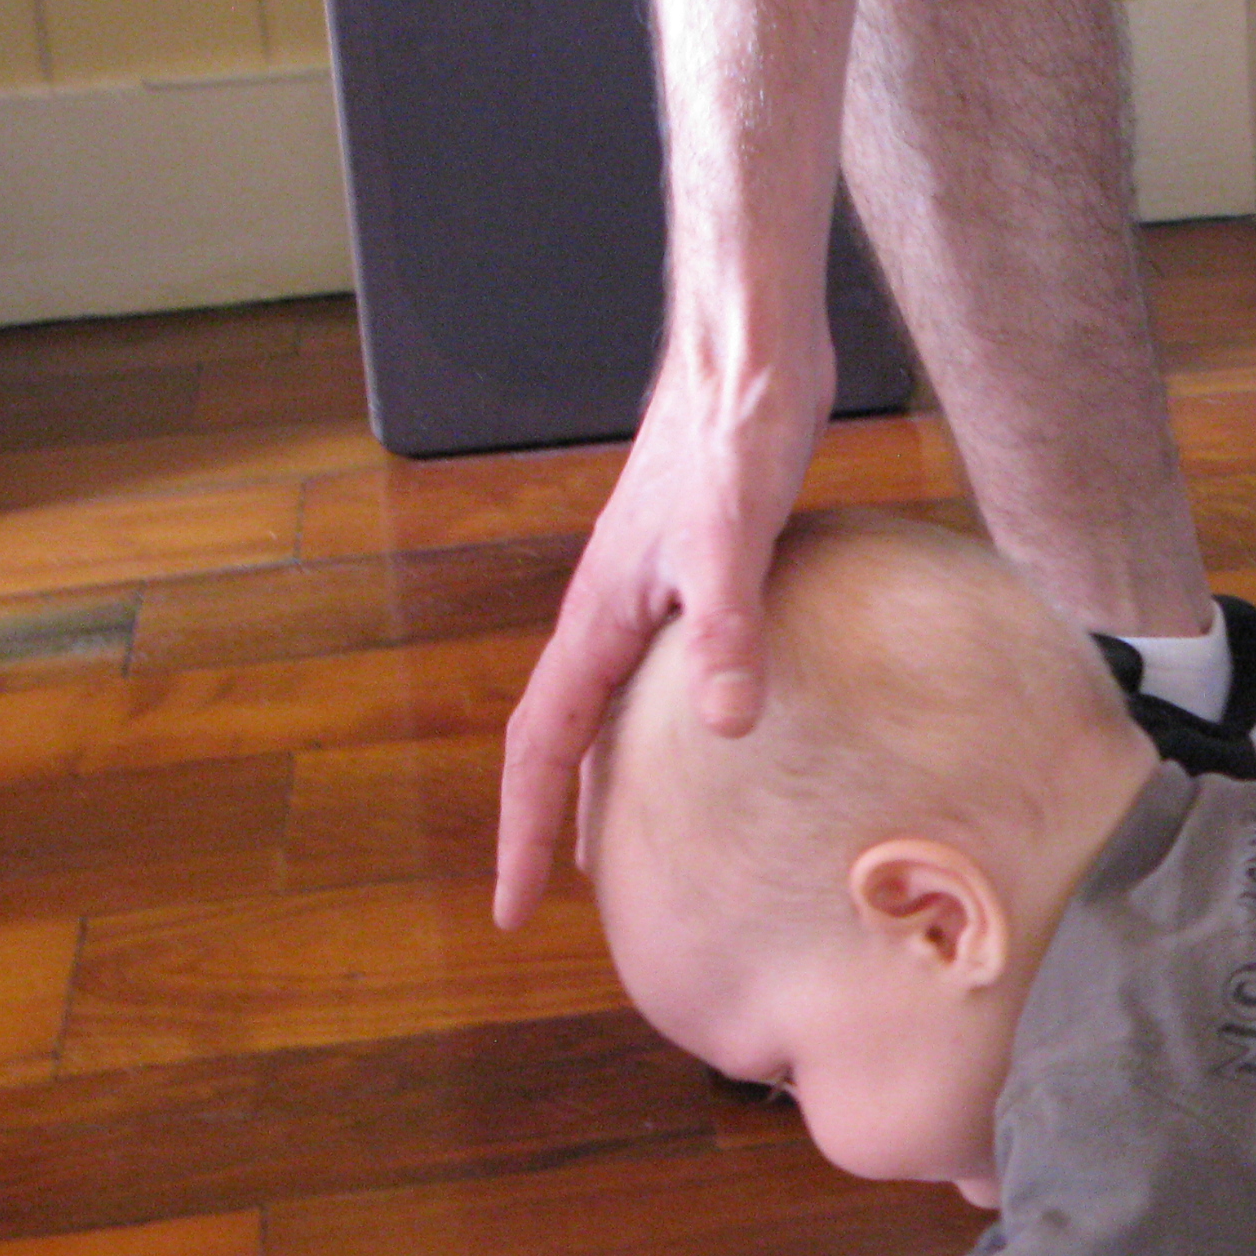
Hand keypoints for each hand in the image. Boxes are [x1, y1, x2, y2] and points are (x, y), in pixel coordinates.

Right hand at [493, 324, 833, 928]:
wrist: (746, 344)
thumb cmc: (736, 430)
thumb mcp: (735, 538)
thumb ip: (731, 629)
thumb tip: (730, 727)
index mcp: (599, 618)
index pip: (541, 749)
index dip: (525, 833)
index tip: (510, 912)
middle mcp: (611, 609)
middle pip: (564, 736)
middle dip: (552, 819)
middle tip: (564, 899)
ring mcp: (651, 587)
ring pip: (611, 703)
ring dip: (607, 773)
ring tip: (632, 841)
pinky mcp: (699, 563)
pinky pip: (663, 668)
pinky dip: (670, 720)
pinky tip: (725, 734)